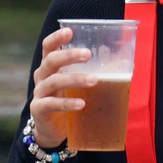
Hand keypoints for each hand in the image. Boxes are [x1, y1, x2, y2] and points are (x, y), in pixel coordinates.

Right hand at [28, 27, 93, 149]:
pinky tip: (81, 104)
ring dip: (75, 79)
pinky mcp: (39, 110)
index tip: (70, 31)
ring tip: (94, 80)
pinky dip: (67, 103)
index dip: (56, 38)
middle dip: (69, 55)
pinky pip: (51, 104)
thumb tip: (123, 63)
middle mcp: (42, 77)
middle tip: (88, 54)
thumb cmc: (67, 100)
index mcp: (50, 67)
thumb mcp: (77, 85)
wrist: (53, 130)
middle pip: (51, 60)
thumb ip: (93, 72)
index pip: (48, 47)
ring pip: (54, 81)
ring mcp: (39, 93)